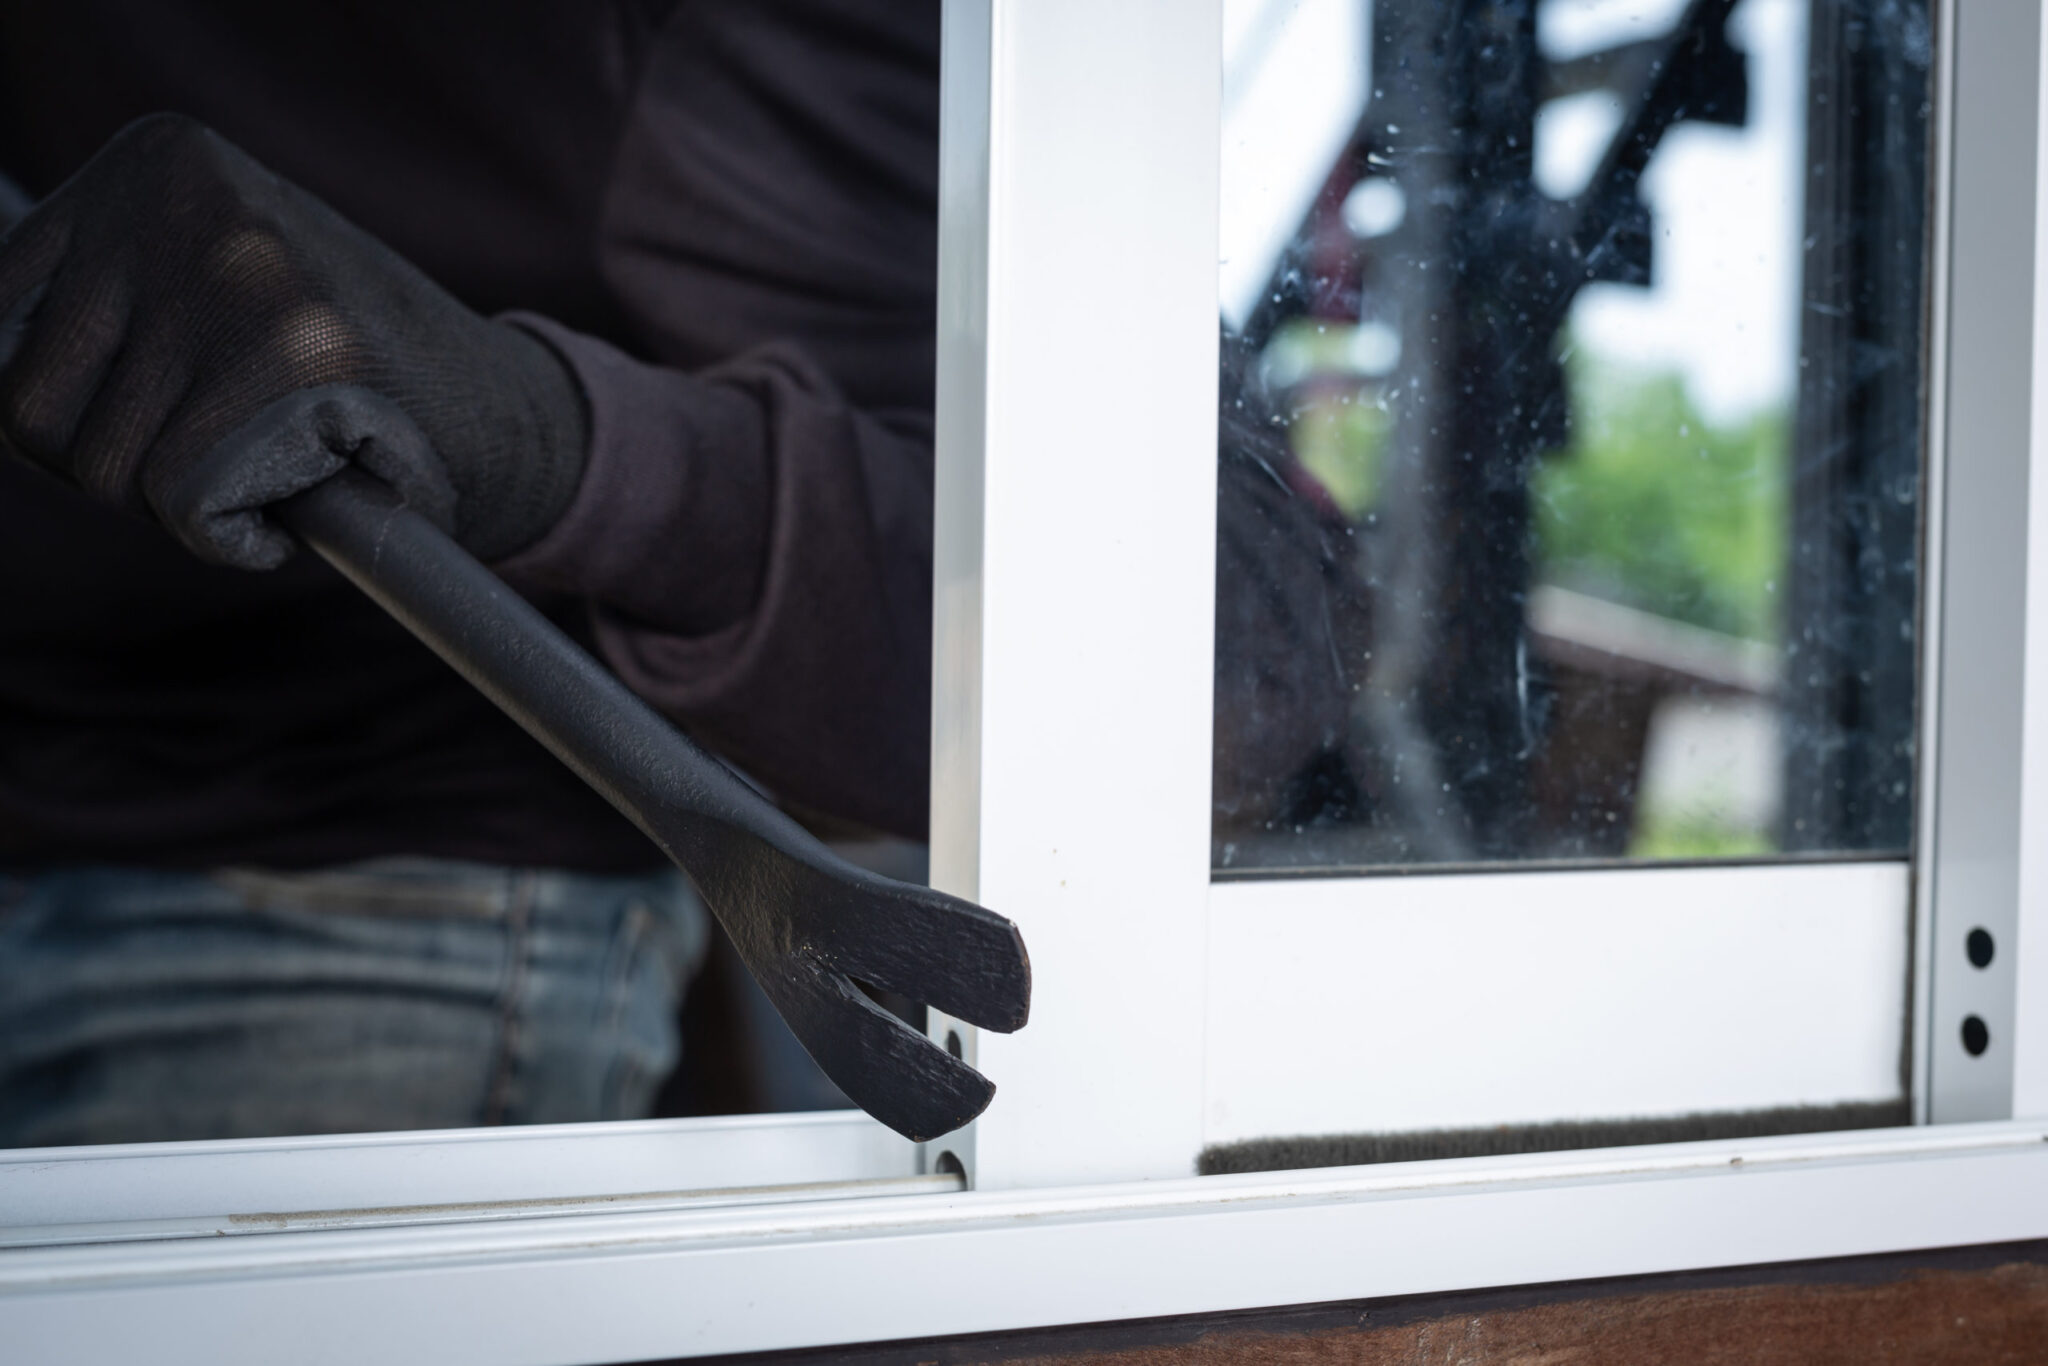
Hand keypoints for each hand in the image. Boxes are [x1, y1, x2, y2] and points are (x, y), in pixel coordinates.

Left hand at [0, 114, 585, 567]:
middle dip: (108, 463)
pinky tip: (295, 498)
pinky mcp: (299, 362)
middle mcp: (191, 200)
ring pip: (100, 464)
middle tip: (214, 451)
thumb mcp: (207, 289)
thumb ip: (102, 303)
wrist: (504, 416)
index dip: (60, 406)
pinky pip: (184, 502)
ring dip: (172, 502)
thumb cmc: (342, 378)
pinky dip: (229, 537)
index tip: (150, 415)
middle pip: (27, 401)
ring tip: (264, 464)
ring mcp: (247, 275)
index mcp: (159, 160)